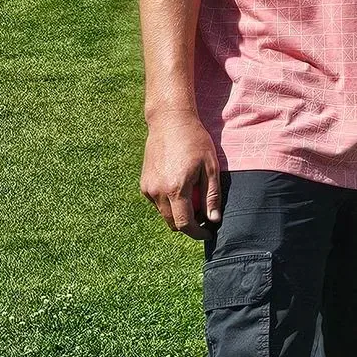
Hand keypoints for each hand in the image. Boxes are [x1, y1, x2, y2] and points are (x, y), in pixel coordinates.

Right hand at [141, 106, 222, 239]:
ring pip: (164, 214)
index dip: (197, 233)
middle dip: (189, 224)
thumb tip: (213, 219)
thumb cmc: (195, 142)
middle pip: (172, 223)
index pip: (185, 224)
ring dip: (178, 213)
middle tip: (205, 215)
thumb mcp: (210, 167)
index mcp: (176, 189)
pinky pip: (157, 203)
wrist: (169, 122)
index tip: (209, 233)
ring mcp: (147, 188)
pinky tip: (180, 187)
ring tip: (194, 197)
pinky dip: (169, 203)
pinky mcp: (143, 184)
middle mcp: (157, 192)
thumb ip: (211, 195)